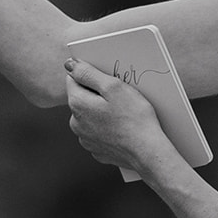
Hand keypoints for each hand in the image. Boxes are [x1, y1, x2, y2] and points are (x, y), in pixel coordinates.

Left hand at [64, 57, 176, 179]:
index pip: (73, 79)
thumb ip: (88, 73)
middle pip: (82, 97)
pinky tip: (121, 127)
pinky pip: (98, 131)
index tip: (108, 80)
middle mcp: (75, 123)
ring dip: (102, 111)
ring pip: (90, 115)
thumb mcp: (113, 86)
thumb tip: (70, 65)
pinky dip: (107, 127)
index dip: (91, 75)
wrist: (147, 152)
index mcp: (77, 104)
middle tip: (119, 96)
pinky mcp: (96, 149)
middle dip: (97, 94)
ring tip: (123, 112)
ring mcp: (85, 138)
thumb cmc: (134, 118)